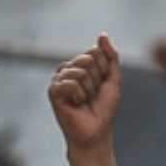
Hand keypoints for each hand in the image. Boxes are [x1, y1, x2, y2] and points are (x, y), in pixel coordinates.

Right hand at [50, 35, 121, 152]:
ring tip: (85, 100)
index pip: (95, 52)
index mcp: (80, 64)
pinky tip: (76, 104)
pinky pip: (70, 83)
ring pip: (80, 71)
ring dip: (89, 89)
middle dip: (97, 79)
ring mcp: (58, 79)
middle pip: (88, 59)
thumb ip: (110, 56)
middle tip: (93, 94)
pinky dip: (79, 95)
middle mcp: (68, 69)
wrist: (96, 131)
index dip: (104, 70)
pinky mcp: (52, 91)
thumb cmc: (104, 108)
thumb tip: (103, 34)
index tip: (101, 85)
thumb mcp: (112, 79)